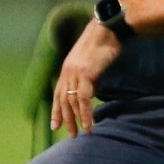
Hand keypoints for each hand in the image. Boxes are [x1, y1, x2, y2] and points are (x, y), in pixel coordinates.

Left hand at [51, 18, 121, 136]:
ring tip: (81, 133)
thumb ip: (88, 78)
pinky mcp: (85, 74)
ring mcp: (75, 73)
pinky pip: (84, 99)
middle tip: (70, 134)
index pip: (58, 93)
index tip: (55, 125)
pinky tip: (89, 124)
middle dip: (65, 119)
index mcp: (67, 68)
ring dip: (76, 120)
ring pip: (72, 102)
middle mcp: (67, 71)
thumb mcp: (91, 63)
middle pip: (63, 101)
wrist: (108, 29)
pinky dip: (86, 113)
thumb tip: (90, 94)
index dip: (57, 110)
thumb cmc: (104, 43)